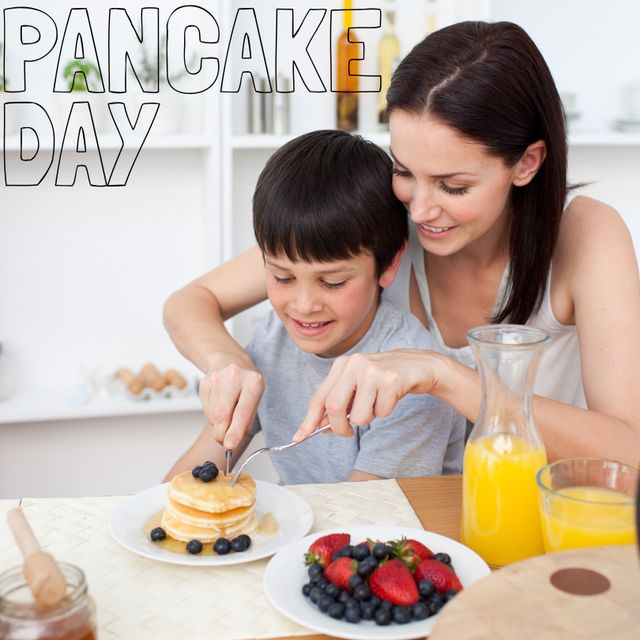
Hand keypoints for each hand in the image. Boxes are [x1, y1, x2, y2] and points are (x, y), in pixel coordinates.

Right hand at [199, 360, 263, 449]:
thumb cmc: (245, 380)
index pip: (243, 412)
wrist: (228, 358)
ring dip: (218, 424)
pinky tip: (219, 403)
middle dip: (222, 434)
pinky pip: (205, 409)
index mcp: (253, 381)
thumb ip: (248, 417)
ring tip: (226, 414)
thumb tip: (235, 439)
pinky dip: (212, 414)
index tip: (230, 445)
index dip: (235, 432)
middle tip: (225, 441)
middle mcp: (234, 377)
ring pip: (212, 415)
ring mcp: (216, 378)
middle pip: (222, 415)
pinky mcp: (204, 383)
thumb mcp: (256, 395)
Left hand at [293, 350, 441, 440]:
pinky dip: (385, 412)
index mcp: (342, 365)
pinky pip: (381, 412)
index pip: (319, 397)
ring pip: (359, 416)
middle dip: (339, 427)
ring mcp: (372, 370)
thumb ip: (340, 402)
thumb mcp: (358, 385)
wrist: (419, 366)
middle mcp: (354, 364)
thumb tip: (320, 426)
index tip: (299, 438)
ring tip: (378, 402)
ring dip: (369, 417)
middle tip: (347, 433)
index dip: (308, 420)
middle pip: (334, 408)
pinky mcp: (390, 379)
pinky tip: (392, 397)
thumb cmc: (385, 379)